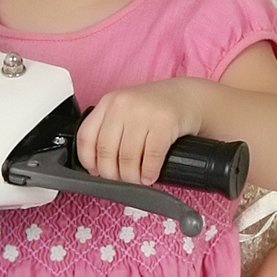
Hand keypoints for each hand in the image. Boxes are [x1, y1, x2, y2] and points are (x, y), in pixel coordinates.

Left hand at [75, 79, 201, 185]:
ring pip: (127, 158)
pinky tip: (151, 176)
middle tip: (121, 180)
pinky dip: (149, 173)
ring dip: (132, 178)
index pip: (86, 137)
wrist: (189, 96)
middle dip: (112, 174)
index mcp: (109, 102)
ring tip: (138, 180)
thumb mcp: (127, 110)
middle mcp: (123, 104)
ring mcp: (144, 112)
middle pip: (106, 151)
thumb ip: (110, 129)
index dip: (89, 161)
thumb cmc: (156, 108)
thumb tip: (97, 167)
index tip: (97, 172)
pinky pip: (151, 158)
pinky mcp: (165, 122)